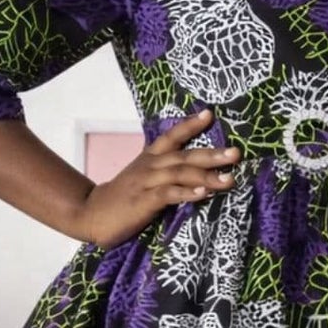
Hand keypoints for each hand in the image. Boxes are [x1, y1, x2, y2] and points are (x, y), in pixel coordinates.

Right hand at [70, 110, 239, 247]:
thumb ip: (167, 174)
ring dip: (206, 175)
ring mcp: (146, 182)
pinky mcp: (143, 201)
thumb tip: (199, 174)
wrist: (91, 213)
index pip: (171, 136)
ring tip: (229, 178)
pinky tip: (203, 193)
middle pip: (184, 155)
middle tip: (236, 153)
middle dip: (212, 154)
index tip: (210, 114)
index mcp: (150, 158)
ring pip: (180, 173)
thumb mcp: (144, 178)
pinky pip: (168, 194)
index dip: (190, 125)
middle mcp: (150, 166)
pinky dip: (187, 192)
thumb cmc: (124, 198)